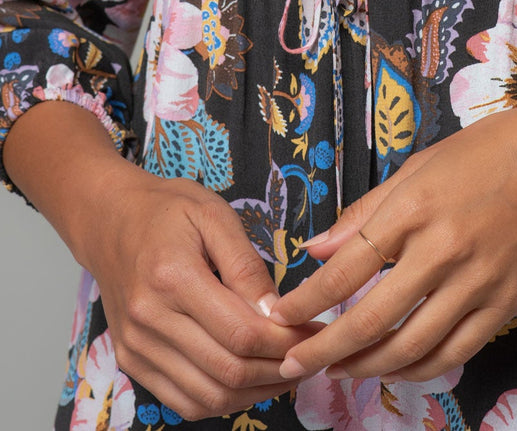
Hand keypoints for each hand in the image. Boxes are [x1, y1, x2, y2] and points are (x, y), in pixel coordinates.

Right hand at [78, 166, 317, 420]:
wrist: (109, 219)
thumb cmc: (166, 210)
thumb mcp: (214, 215)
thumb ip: (246, 265)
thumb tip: (276, 312)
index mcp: (173, 278)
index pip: (240, 333)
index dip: (285, 341)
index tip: (313, 331)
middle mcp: (150, 320)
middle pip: (227, 371)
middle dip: (278, 369)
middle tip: (309, 353)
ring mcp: (136, 347)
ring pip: (207, 396)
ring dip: (255, 392)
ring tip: (287, 371)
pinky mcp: (130, 361)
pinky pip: (183, 401)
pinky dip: (222, 400)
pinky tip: (249, 380)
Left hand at [267, 95, 516, 383]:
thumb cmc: (490, 150)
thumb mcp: (420, 165)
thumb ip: (368, 212)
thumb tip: (318, 248)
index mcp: (414, 208)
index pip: (344, 270)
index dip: (304, 301)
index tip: (277, 316)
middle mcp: (443, 250)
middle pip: (370, 320)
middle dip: (323, 350)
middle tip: (292, 363)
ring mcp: (479, 281)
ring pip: (411, 347)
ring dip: (367, 367)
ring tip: (339, 371)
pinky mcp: (508, 302)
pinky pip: (456, 350)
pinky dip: (420, 368)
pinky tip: (397, 368)